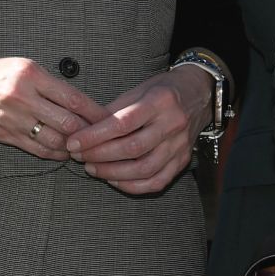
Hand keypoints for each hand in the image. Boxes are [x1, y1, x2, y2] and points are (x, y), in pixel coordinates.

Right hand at [0, 50, 105, 160]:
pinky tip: (62, 152)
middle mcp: (22, 96)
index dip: (96, 113)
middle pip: (68, 123)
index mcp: (31, 74)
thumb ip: (49, 84)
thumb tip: (80, 104)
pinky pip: (36, 149)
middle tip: (102, 138)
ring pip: (55, 140)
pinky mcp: (1, 134)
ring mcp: (11, 118)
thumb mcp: (22, 65)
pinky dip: (54, 153)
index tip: (111, 119)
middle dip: (89, 134)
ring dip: (73, 147)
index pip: (74, 98)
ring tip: (84, 147)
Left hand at [63, 66, 211, 194]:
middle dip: (100, 155)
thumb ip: (113, 110)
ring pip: (144, 169)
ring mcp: (180, 145)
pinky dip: (133, 186)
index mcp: (160, 101)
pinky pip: (157, 181)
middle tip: (78, 156)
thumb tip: (84, 129)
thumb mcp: (138, 90)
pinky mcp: (183, 160)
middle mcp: (173, 124)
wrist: (200, 94)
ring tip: (92, 168)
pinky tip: (114, 180)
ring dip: (113, 173)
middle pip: (133, 148)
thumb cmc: (163, 90)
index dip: (95, 136)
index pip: (123, 123)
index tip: (74, 142)